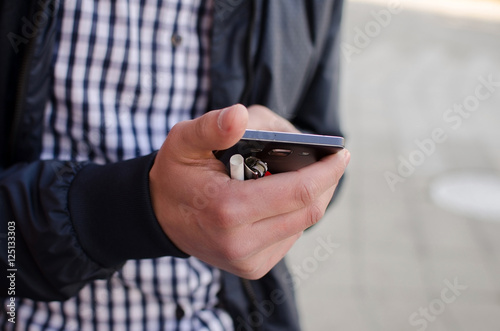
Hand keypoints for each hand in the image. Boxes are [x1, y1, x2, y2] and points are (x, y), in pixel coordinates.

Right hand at [149, 104, 349, 278]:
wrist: (159, 217)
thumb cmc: (176, 174)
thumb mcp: (184, 142)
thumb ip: (212, 127)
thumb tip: (241, 115)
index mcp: (227, 210)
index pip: (298, 193)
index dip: (327, 172)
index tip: (342, 153)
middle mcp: (241, 244)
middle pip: (307, 211)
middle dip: (325, 182)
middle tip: (330, 159)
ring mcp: (248, 260)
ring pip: (302, 225)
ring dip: (312, 197)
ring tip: (309, 173)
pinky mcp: (253, 267)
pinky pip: (289, 237)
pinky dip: (295, 213)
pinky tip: (286, 196)